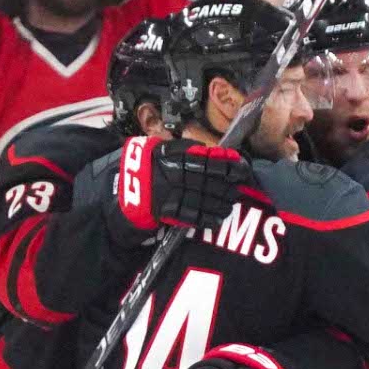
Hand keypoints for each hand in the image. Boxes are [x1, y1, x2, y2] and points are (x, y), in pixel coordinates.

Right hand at [111, 137, 252, 235]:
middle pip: (206, 181)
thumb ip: (190, 150)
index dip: (226, 164)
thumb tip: (219, 152)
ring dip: (219, 204)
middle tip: (239, 190)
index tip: (241, 168)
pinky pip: (189, 216)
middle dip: (226, 187)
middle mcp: (172, 175)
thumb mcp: (166, 149)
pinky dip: (205, 219)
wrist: (126, 185)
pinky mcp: (165, 212)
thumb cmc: (152, 164)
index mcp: (174, 157)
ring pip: (201, 200)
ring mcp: (169, 194)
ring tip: (230, 205)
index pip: (205, 160)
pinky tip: (217, 219)